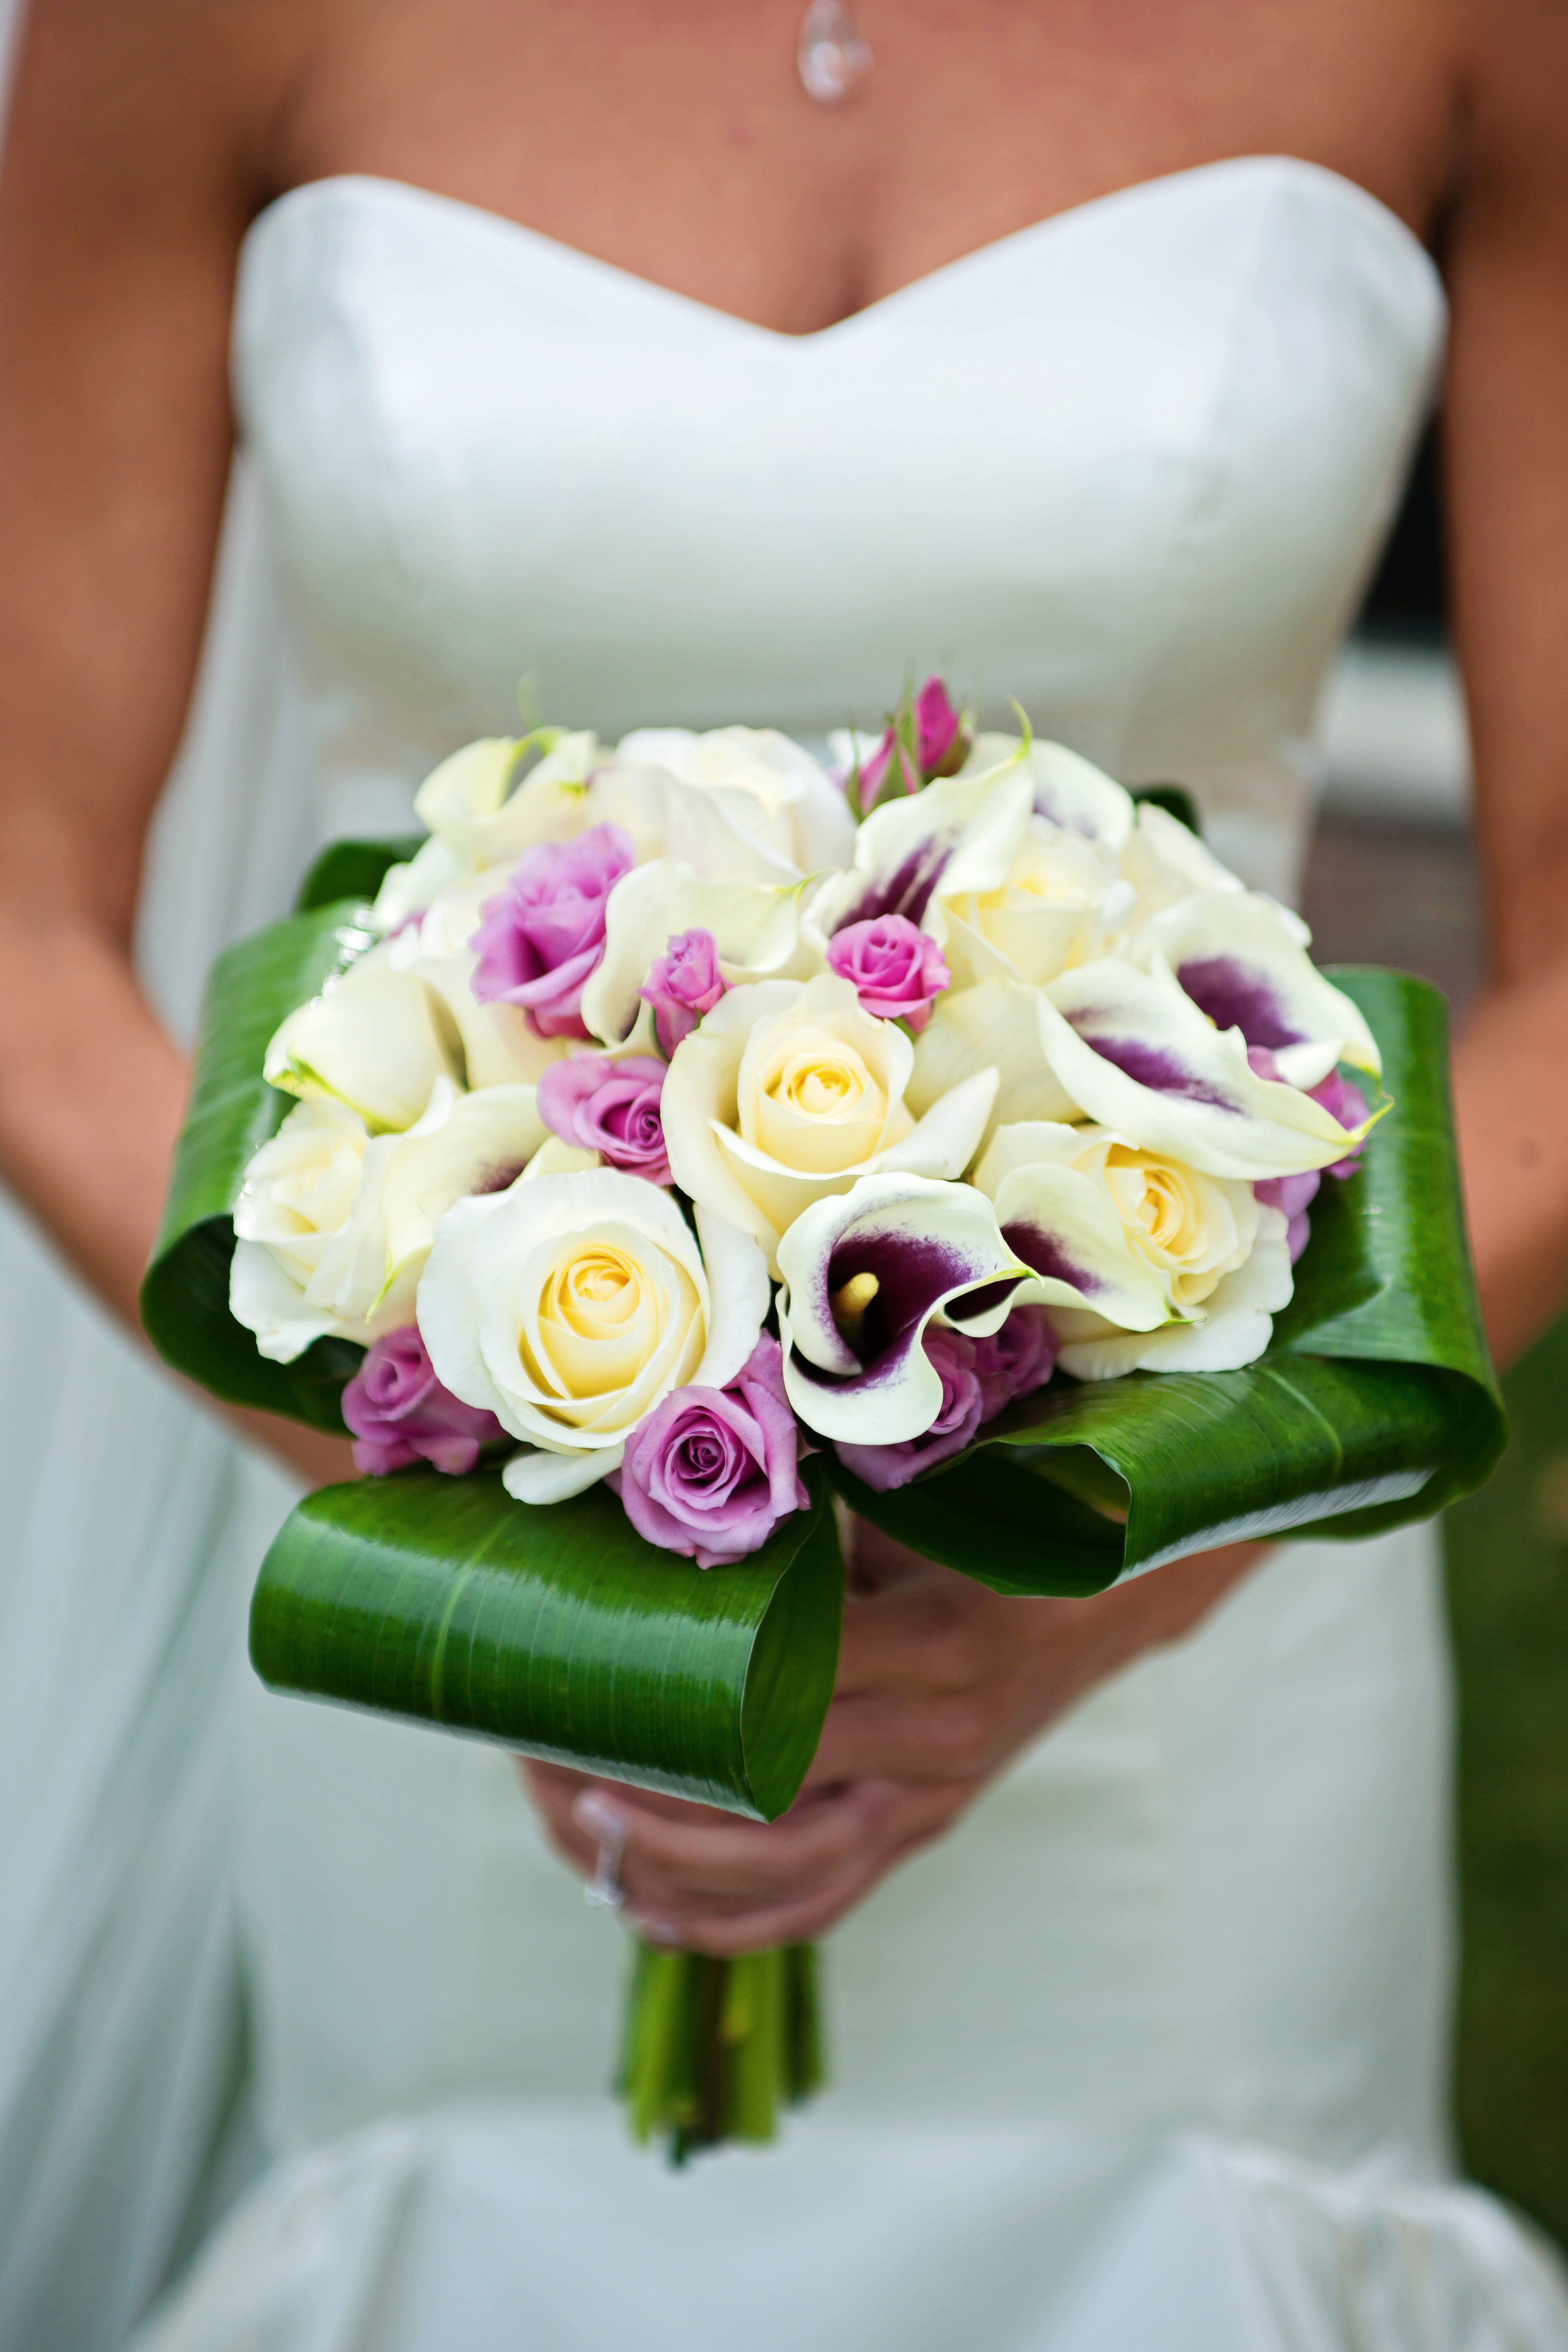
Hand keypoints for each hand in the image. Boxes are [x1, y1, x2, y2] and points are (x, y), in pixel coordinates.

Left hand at [520, 1523, 1266, 1954]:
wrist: (1120, 1584)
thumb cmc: (1003, 1515)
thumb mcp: (921, 1493)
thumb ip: (818, 1496)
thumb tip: (678, 1476)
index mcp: (941, 1641)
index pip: (785, 1690)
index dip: (679, 1696)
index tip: (587, 1679)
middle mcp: (938, 1740)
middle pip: (766, 1797)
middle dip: (647, 1791)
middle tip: (547, 1761)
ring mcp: (931, 1800)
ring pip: (786, 1876)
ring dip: (673, 1871)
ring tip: (580, 1835)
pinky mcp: (921, 1832)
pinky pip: (819, 1905)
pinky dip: (729, 1921)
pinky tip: (650, 1910)